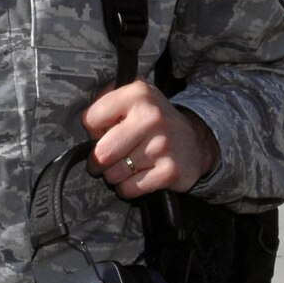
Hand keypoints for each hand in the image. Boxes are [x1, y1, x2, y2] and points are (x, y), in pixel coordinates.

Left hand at [82, 80, 220, 196]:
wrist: (196, 142)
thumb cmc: (153, 122)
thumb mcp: (132, 98)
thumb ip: (104, 102)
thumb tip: (87, 126)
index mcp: (138, 93)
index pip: (91, 120)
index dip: (93, 131)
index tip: (107, 132)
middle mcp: (152, 116)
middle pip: (102, 152)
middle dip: (99, 161)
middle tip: (108, 159)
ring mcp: (162, 145)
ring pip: (114, 174)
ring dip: (115, 175)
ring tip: (128, 165)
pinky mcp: (170, 171)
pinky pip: (129, 189)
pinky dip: (128, 188)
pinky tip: (138, 176)